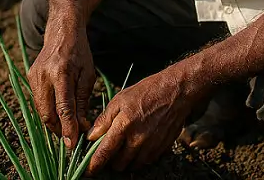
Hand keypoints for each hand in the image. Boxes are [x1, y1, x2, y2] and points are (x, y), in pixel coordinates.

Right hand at [27, 20, 95, 148]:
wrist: (62, 30)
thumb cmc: (80, 53)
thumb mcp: (88, 75)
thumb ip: (83, 101)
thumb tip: (82, 126)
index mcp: (61, 73)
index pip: (63, 108)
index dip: (68, 128)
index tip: (73, 145)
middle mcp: (44, 75)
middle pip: (47, 113)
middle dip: (59, 130)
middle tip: (71, 139)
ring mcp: (34, 76)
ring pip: (41, 110)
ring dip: (53, 122)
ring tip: (67, 129)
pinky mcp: (30, 77)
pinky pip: (39, 101)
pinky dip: (48, 111)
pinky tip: (59, 115)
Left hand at [85, 66, 202, 174]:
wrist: (175, 92)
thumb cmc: (146, 92)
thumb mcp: (119, 100)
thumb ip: (104, 120)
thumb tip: (91, 137)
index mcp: (123, 126)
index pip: (104, 153)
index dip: (94, 165)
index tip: (89, 171)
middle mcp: (137, 140)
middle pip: (118, 164)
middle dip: (112, 161)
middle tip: (111, 150)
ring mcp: (151, 146)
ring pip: (133, 165)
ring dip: (126, 161)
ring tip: (126, 146)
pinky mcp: (162, 148)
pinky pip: (147, 161)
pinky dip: (140, 157)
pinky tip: (140, 144)